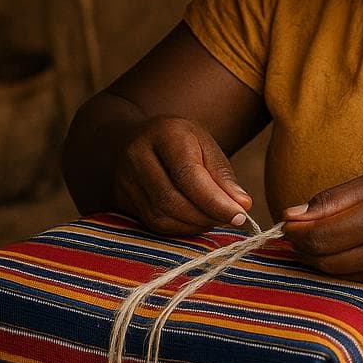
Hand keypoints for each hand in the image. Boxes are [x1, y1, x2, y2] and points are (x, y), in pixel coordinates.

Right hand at [112, 115, 251, 234]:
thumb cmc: (180, 142)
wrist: (137, 139)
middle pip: (171, 200)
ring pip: (160, 217)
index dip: (215, 201)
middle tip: (230, 219)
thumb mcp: (205, 145)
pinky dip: (179, 229)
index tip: (240, 215)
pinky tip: (194, 221)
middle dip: (205, 216)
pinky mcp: (120, 199)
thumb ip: (222, 175)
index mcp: (165, 134)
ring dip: (193, 226)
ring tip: (213, 218)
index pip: (188, 175)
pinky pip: (152, 224)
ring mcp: (124, 179)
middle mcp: (137, 155)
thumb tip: (242, 205)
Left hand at [279, 168, 362, 288]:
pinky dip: (335, 264)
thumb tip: (292, 214)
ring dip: (314, 256)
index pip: (322, 235)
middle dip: (300, 245)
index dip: (295, 231)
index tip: (287, 219)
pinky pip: (350, 278)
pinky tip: (337, 247)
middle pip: (322, 258)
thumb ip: (335, 198)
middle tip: (295, 228)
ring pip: (332, 272)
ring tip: (314, 236)